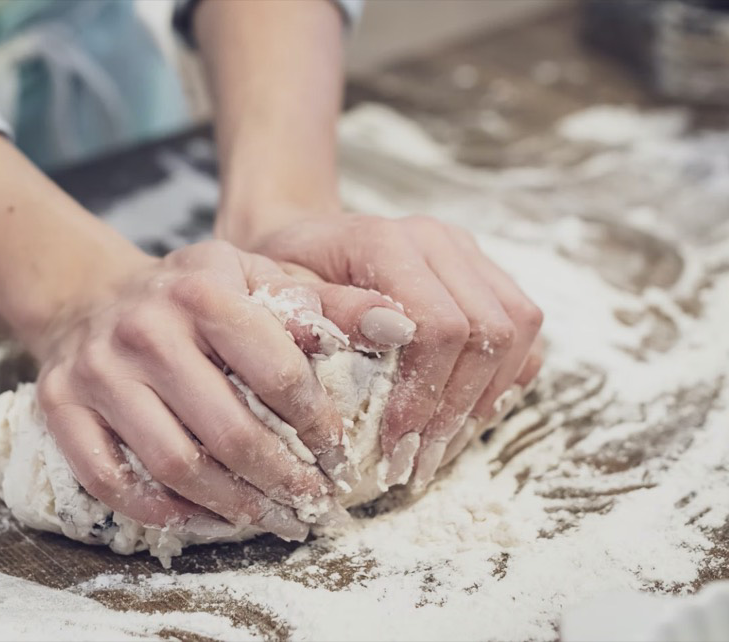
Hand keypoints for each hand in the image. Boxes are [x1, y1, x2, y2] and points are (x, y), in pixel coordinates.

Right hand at [25, 240, 398, 539]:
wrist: (92, 295)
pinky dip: (160, 511)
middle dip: (281, 480)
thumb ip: (328, 302)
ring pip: (173, 463)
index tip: (341, 455)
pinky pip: (111, 480)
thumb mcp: (258, 278)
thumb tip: (401, 325)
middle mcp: (145, 328)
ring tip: (268, 518)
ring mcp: (98, 370)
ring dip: (230, 505)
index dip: (318, 425)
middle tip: (312, 504)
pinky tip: (199, 517)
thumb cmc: (192, 295)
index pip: (277, 372)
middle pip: (227, 430)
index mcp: (203, 289)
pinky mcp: (62, 405)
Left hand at [239, 213, 544, 490]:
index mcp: (386, 241)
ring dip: (484, 400)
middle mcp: (438, 240)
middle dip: (455, 410)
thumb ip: (327, 313)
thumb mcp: (280, 297)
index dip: (424, 395)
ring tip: (439, 450)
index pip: (439, 325)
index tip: (394, 446)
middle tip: (417, 464)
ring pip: (518, 329)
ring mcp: (468, 253)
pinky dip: (502, 381)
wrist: (300, 244)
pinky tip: (460, 419)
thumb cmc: (282, 278)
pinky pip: (523, 331)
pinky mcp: (484, 273)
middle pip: (488, 331)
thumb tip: (389, 334)